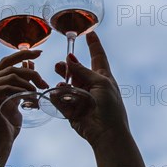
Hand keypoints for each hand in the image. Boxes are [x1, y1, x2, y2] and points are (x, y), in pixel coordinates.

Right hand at [0, 49, 48, 164]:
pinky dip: (21, 88)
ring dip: (29, 80)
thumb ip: (21, 83)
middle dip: (28, 65)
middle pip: (8, 65)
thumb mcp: (18, 99)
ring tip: (40, 90)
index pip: (6, 62)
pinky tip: (30, 94)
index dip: (22, 54)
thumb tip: (30, 63)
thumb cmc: (8, 127)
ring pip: (10, 74)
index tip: (39, 52)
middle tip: (44, 77)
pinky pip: (6, 86)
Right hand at [55, 32, 128, 147]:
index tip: (90, 32)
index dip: (94, 44)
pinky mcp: (72, 110)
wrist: (106, 133)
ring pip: (67, 84)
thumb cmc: (110, 106)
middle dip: (68, 66)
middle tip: (60, 65)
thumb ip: (83, 71)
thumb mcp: (100, 83)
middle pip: (77, 70)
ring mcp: (81, 97)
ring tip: (59, 81)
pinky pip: (61, 99)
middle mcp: (91, 85)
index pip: (97, 56)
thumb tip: (70, 59)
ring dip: (62, 80)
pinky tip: (56, 93)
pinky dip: (58, 95)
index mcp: (103, 77)